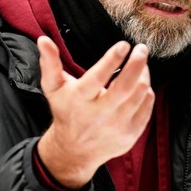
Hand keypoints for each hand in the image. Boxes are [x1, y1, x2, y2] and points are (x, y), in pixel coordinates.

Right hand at [36, 35, 154, 188]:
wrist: (75, 150)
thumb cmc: (66, 111)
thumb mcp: (53, 89)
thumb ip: (50, 63)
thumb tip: (43, 40)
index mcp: (79, 100)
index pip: (97, 78)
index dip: (112, 60)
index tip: (123, 45)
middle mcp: (98, 115)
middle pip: (124, 87)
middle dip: (137, 64)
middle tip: (142, 48)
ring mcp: (116, 126)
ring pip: (139, 95)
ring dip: (144, 75)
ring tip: (142, 63)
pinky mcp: (130, 134)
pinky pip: (146, 107)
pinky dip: (147, 92)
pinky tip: (142, 83)